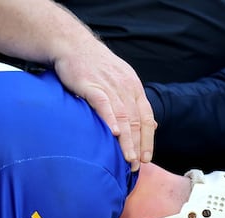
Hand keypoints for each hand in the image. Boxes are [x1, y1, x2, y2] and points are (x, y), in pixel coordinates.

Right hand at [51, 42, 155, 171]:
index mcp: (133, 88)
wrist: (73, 45)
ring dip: (126, 140)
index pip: (146, 117)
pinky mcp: (92, 85)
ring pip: (123, 117)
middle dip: (137, 145)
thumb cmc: (93, 66)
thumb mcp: (119, 81)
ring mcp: (109, 86)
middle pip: (136, 121)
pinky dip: (110, 119)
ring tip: (127, 158)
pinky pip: (104, 105)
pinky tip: (114, 133)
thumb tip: (151, 125)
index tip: (146, 158)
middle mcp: (126, 87)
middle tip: (136, 165)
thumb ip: (132, 103)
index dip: (148, 139)